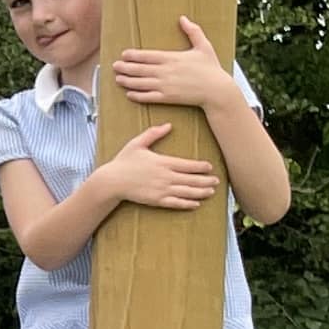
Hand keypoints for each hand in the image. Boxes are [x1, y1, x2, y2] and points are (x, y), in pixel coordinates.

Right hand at [92, 130, 223, 211]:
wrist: (111, 181)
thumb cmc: (123, 161)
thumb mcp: (137, 144)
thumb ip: (153, 134)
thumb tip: (168, 125)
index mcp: (163, 162)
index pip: (187, 164)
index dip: (201, 166)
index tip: (210, 167)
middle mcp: (165, 176)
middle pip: (191, 179)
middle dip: (206, 180)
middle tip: (217, 181)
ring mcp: (161, 190)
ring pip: (186, 192)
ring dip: (200, 192)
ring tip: (211, 192)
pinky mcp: (156, 200)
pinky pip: (175, 203)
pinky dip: (187, 204)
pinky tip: (196, 204)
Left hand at [112, 17, 234, 111]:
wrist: (217, 91)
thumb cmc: (211, 68)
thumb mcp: (204, 46)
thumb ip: (193, 31)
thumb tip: (183, 18)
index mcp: (172, 58)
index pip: (147, 55)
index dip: (133, 55)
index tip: (124, 54)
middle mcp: (166, 72)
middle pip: (140, 69)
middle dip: (125, 68)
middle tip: (114, 66)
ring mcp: (166, 86)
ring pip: (141, 83)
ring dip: (127, 81)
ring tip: (117, 79)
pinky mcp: (168, 98)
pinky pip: (149, 97)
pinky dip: (137, 96)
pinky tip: (129, 94)